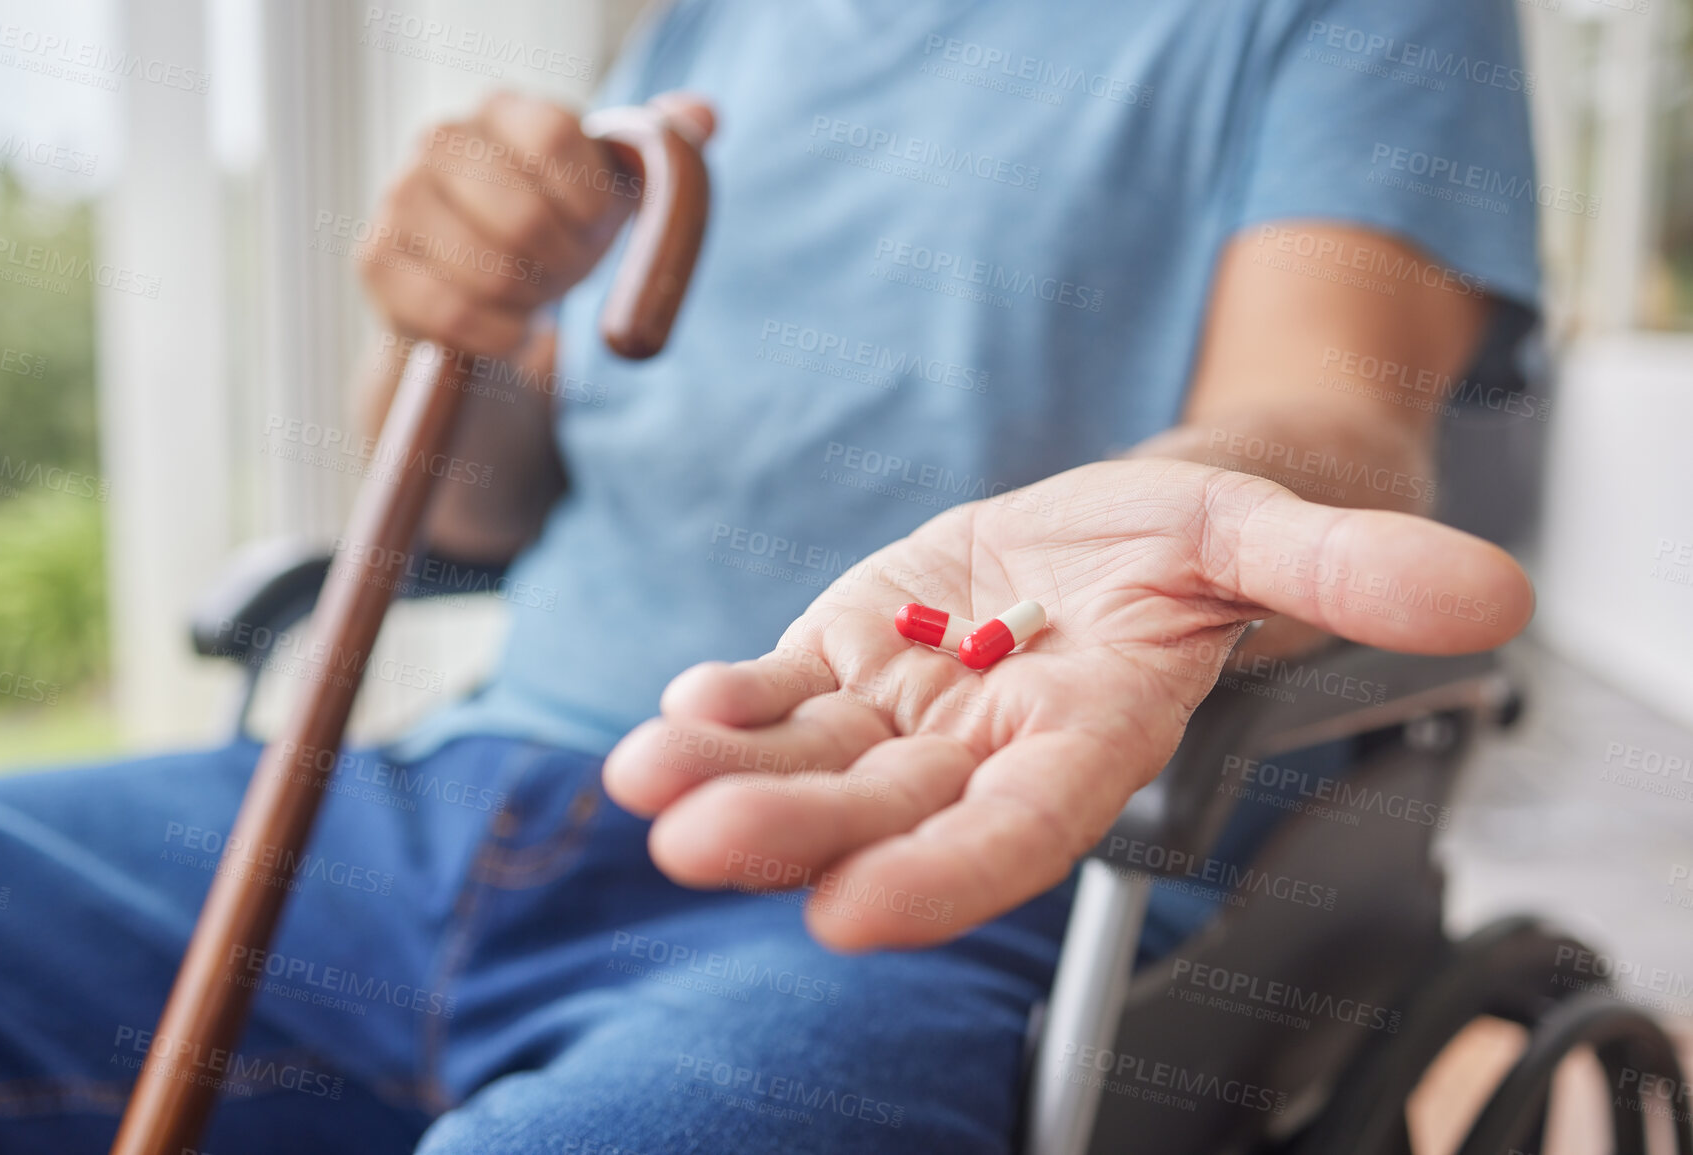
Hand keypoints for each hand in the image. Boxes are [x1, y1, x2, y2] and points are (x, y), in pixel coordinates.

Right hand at [358, 90, 713, 356]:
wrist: (486, 297)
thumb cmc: (559, 234)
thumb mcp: (614, 195)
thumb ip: (661, 154)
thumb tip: (706, 117)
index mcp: (510, 110)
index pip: (559, 137)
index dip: (593, 203)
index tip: (600, 230)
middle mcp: (443, 138)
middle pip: (523, 215)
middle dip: (562, 265)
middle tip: (564, 275)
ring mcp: (399, 195)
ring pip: (490, 270)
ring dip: (530, 303)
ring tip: (532, 296)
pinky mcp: (376, 259)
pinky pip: (453, 314)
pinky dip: (498, 336)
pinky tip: (506, 328)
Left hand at [603, 459, 1531, 951]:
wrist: (1118, 525)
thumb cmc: (1200, 540)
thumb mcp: (1273, 531)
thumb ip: (1355, 569)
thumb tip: (1490, 597)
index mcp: (1092, 733)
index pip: (1025, 825)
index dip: (949, 872)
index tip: (855, 914)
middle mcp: (988, 741)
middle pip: (888, 806)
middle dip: (793, 830)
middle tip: (695, 841)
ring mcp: (908, 704)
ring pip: (813, 759)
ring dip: (728, 775)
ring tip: (645, 776)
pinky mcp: (850, 653)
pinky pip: (782, 694)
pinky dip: (727, 704)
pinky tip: (676, 708)